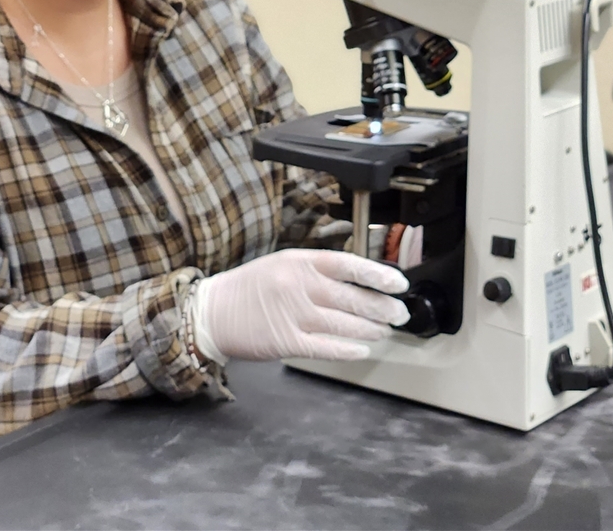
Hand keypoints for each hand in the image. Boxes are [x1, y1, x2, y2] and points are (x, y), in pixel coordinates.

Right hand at [191, 249, 409, 362]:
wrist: (212, 311)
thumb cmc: (250, 288)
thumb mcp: (283, 265)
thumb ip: (317, 271)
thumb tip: (358, 282)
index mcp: (300, 262)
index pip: (348, 265)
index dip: (378, 275)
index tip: (399, 283)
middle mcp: (299, 286)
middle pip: (352, 297)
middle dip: (382, 308)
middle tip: (399, 314)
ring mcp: (293, 315)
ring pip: (344, 324)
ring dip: (370, 329)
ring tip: (384, 331)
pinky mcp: (286, 341)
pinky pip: (325, 347)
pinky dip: (347, 349)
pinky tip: (362, 349)